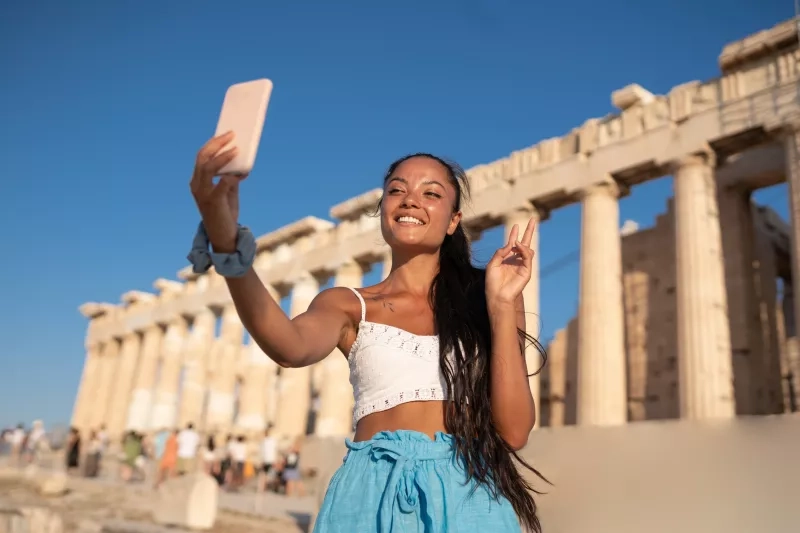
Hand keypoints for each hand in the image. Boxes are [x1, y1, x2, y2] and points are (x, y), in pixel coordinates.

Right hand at [189, 132, 247, 251]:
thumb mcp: (228, 191)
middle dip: (216, 144)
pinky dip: (232, 176)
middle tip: (231, 135)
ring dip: (223, 157)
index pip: (201, 156)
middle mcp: (196, 186)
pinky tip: (242, 174)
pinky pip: (222, 183)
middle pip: (202, 157)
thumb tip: (242, 164)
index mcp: (197, 181)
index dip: (213, 143)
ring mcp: (202, 194)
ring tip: (236, 149)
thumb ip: (231, 177)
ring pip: (208, 167)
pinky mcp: (213, 202)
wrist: (224, 236)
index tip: (225, 134)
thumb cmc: (225, 212)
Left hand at [485, 217, 535, 306]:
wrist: (497, 295)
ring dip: (521, 243)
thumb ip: (500, 252)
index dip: (513, 234)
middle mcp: (516, 261)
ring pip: (527, 249)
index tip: (515, 225)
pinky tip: (517, 245)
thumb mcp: (492, 264)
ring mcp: (522, 265)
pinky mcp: (527, 271)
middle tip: (533, 219)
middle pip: (525, 243)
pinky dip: (523, 249)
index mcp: (507, 259)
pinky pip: (527, 256)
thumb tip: (511, 243)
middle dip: (529, 231)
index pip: (512, 244)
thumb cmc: (492, 282)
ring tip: (515, 242)